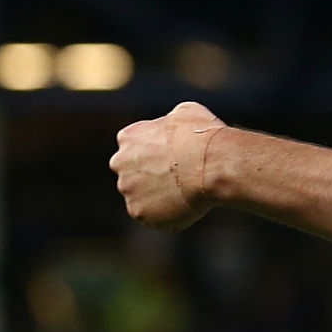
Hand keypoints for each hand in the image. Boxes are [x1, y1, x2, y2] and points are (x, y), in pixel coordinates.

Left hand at [110, 101, 226, 230]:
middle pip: (134, 174)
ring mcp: (128, 190)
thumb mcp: (187, 113)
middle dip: (151, 177)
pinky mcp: (139, 213)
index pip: (136, 148)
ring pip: (143, 197)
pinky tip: (188, 207)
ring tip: (188, 194)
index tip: (175, 159)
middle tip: (180, 180)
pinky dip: (168, 216)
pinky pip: (153, 218)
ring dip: (160, 198)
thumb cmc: (203, 137)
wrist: (212, 165)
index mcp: (128, 137)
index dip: (157, 154)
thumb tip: (174, 127)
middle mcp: (120, 163)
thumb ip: (170, 122)